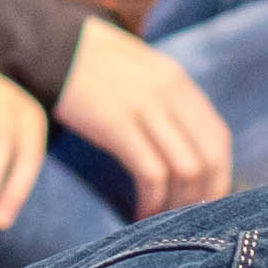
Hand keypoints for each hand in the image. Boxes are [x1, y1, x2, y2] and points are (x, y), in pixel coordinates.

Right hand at [52, 18, 236, 218]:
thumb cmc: (89, 64)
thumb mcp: (139, 71)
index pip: (218, 138)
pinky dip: (152, 201)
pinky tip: (140, 214)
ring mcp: (145, 108)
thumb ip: (165, 99)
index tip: (205, 201)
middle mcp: (170, 93)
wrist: (48, 46)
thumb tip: (184, 143)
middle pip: (209, 158)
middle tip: (187, 221)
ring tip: (162, 221)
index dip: (219, 176)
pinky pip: (151, 173)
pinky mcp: (117, 124)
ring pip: (186, 170)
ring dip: (178, 204)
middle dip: (204, 196)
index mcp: (177, 81)